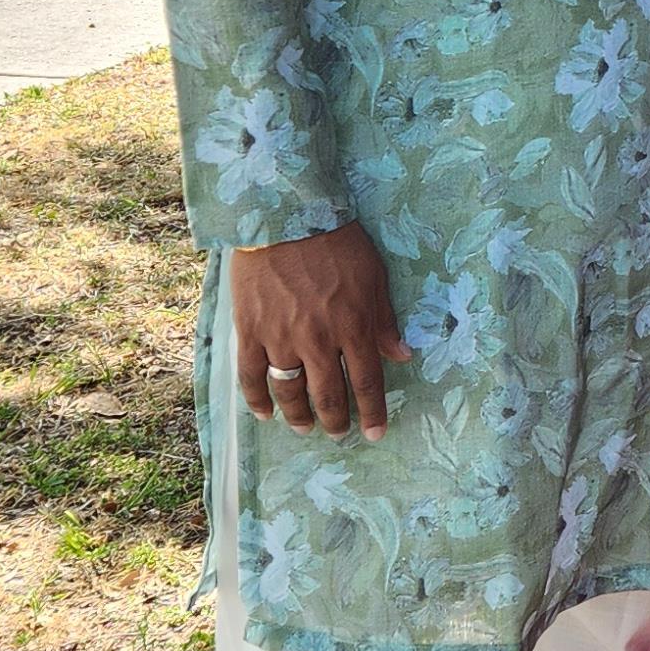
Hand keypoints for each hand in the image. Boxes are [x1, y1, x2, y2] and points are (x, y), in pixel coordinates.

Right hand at [234, 226, 411, 440]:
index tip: (376, 433)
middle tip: (339, 434)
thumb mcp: (374, 276)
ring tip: (305, 427)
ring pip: (290, 392)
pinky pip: (251, 376)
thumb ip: (384, 320)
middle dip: (336, 422)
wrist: (284, 216)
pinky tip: (265, 413)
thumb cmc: (336, 241)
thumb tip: (400, 355)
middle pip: (328, 396)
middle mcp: (318, 341)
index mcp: (353, 327)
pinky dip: (257, 400)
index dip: (372, 413)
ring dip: (299, 416)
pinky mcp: (249, 330)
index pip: (366, 383)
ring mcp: (280, 338)